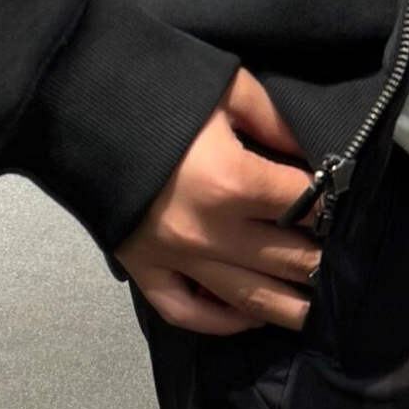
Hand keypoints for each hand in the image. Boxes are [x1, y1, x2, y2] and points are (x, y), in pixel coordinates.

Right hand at [117, 70, 321, 335]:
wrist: (67, 99)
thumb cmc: (150, 86)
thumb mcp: (225, 87)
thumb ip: (275, 122)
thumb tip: (314, 153)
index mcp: (232, 181)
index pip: (306, 207)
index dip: (330, 207)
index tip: (340, 206)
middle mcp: (209, 231)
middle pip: (287, 261)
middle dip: (321, 264)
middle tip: (340, 264)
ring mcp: (174, 257)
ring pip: (248, 301)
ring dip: (289, 309)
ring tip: (314, 311)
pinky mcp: (143, 268)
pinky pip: (187, 313)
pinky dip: (220, 322)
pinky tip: (247, 316)